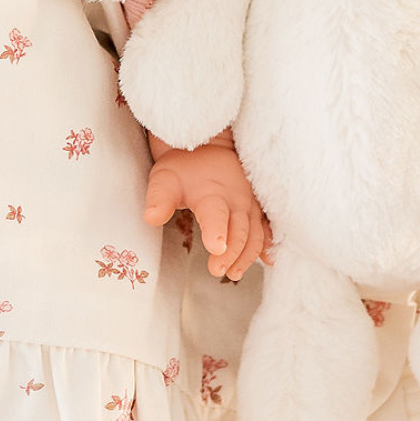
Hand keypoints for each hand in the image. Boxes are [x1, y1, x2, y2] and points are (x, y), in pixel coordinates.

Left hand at [144, 134, 272, 279]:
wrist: (208, 146)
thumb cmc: (184, 168)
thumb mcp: (165, 179)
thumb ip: (159, 199)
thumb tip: (151, 218)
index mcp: (212, 193)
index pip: (215, 214)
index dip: (216, 231)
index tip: (216, 249)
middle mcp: (236, 199)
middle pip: (239, 230)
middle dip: (232, 252)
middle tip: (217, 270)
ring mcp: (250, 204)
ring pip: (255, 234)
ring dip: (247, 255)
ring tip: (233, 273)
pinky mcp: (258, 208)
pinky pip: (266, 228)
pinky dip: (267, 244)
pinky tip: (268, 259)